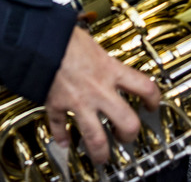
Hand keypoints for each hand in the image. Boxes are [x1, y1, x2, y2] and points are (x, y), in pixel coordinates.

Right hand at [45, 27, 159, 164]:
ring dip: (100, 151)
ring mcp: (78, 100)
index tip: (152, 105)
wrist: (36, 37)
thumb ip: (99, 55)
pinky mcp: (56, 104)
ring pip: (96, 137)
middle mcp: (98, 89)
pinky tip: (63, 141)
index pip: (145, 88)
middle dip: (129, 134)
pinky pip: (59, 126)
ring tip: (101, 156)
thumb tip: (101, 56)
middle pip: (127, 122)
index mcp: (110, 69)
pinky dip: (61, 135)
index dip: (154, 100)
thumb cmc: (62, 33)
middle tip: (126, 135)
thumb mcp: (91, 42)